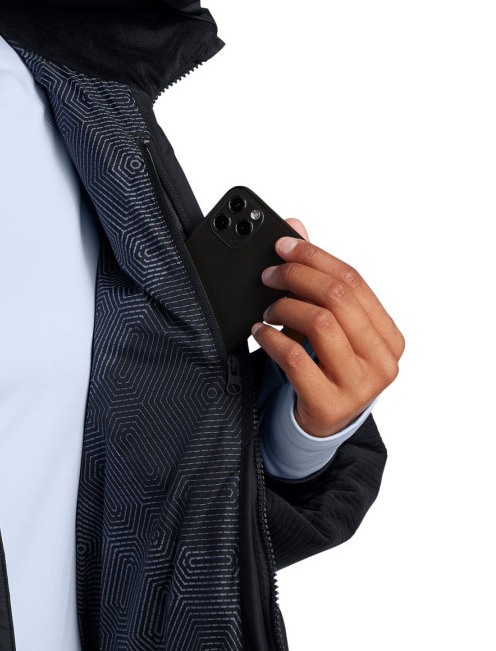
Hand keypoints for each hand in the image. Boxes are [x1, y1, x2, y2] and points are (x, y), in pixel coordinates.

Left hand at [251, 219, 404, 436]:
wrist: (319, 423)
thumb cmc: (324, 367)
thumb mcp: (326, 324)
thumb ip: (315, 278)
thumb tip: (295, 227)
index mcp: (388, 334)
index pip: (353, 280)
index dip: (314, 257)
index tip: (283, 246)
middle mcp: (383, 359)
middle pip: (337, 297)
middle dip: (295, 277)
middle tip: (268, 275)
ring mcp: (361, 385)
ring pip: (320, 323)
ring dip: (283, 308)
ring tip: (267, 311)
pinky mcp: (331, 404)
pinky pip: (296, 358)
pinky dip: (271, 339)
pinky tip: (261, 334)